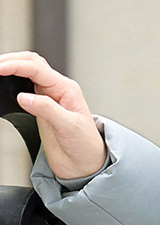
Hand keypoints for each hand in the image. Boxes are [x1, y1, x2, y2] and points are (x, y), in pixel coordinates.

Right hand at [0, 52, 106, 179]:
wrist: (85, 163)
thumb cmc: (85, 144)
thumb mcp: (69, 126)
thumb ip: (47, 109)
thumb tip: (24, 97)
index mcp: (67, 89)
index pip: (38, 69)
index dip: (16, 66)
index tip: (0, 68)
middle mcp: (58, 90)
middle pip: (32, 64)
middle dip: (12, 61)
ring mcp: (48, 97)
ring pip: (28, 72)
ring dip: (13, 67)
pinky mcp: (40, 107)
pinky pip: (24, 87)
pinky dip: (13, 81)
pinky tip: (5, 82)